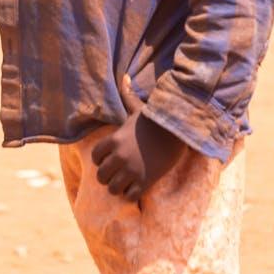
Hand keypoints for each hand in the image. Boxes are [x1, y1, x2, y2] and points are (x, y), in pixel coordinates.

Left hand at [91, 75, 186, 201]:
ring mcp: (131, 170)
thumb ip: (127, 96)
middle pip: (101, 176)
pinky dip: (131, 195)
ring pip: (112, 189)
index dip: (101, 159)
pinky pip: (128, 197)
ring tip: (126, 182)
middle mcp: (119, 157)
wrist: (178, 132)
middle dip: (108, 176)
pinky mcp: (144, 182)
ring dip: (118, 187)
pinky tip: (137, 187)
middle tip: (118, 173)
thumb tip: (125, 77)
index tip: (111, 158)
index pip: (95, 158)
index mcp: (114, 140)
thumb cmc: (156, 121)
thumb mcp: (138, 109)